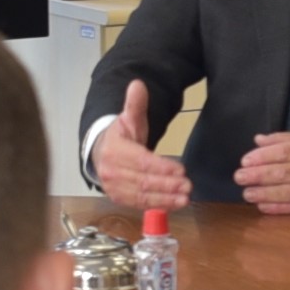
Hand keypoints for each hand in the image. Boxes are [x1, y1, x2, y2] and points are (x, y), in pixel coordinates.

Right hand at [91, 80, 192, 208]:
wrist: (101, 152)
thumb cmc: (121, 137)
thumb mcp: (128, 118)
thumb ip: (135, 104)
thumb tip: (138, 84)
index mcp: (113, 150)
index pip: (141, 161)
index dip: (161, 167)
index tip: (181, 169)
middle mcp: (110, 171)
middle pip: (142, 181)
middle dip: (167, 185)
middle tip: (188, 186)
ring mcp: (113, 188)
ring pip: (141, 196)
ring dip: (165, 199)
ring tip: (185, 198)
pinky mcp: (118, 199)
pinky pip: (139, 204)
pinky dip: (158, 205)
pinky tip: (174, 204)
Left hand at [236, 132, 289, 214]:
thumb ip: (284, 139)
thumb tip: (258, 140)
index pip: (283, 152)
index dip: (261, 157)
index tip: (245, 161)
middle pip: (282, 172)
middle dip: (257, 175)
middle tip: (239, 177)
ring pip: (287, 192)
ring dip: (263, 193)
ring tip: (246, 193)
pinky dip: (278, 208)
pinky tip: (262, 205)